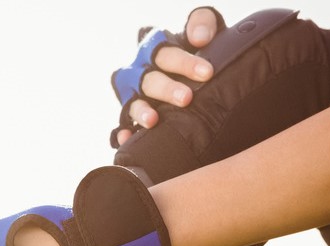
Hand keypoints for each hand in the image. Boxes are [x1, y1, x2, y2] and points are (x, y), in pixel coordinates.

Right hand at [111, 7, 224, 146]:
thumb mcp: (203, 29)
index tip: (206, 73)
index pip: (165, 52)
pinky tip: (126, 139)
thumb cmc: (199, 49)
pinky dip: (123, 132)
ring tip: (153, 121)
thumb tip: (200, 38)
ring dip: (141, 111)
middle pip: (147, 79)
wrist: (195, 73)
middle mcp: (140, 70)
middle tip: (186, 99)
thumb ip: (203, 22)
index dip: (183, 62)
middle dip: (165, 89)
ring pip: (132, 102)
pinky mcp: (131, 115)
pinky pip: (123, 124)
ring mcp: (133, 94)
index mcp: (155, 47)